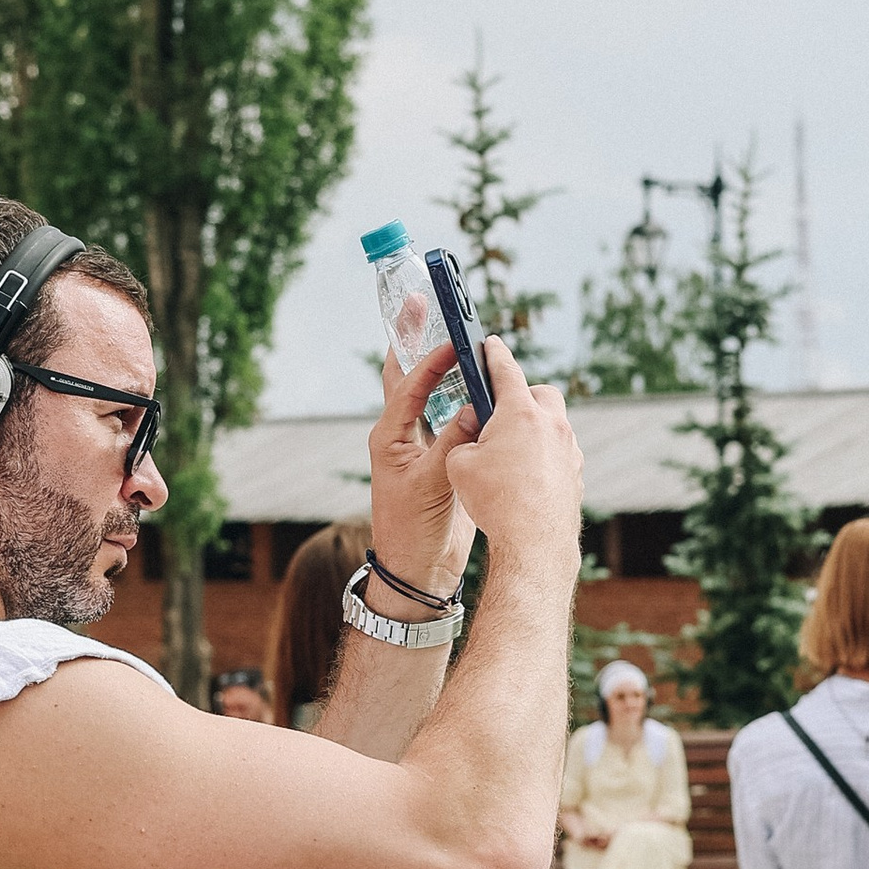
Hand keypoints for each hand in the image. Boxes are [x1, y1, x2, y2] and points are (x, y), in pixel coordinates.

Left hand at [366, 337, 480, 599]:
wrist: (418, 569)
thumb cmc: (413, 530)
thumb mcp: (432, 484)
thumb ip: (454, 444)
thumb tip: (478, 407)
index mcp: (390, 436)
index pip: (410, 384)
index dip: (432, 359)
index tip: (455, 338)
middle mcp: (402, 433)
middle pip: (405, 373)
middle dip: (412, 337)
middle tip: (420, 299)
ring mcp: (421, 443)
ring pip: (427, 390)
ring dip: (437, 359)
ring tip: (450, 325)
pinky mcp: (441, 456)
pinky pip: (451, 414)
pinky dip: (460, 391)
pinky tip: (477, 378)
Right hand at [440, 341, 582, 581]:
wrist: (535, 543)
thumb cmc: (495, 501)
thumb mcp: (459, 465)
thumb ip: (464, 441)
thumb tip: (475, 439)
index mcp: (520, 413)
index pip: (505, 369)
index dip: (493, 354)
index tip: (490, 344)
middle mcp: (552, 424)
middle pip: (542, 393)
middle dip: (524, 396)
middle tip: (502, 413)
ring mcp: (569, 449)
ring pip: (554, 425)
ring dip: (535, 430)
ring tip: (511, 454)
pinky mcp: (576, 473)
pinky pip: (560, 454)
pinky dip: (544, 458)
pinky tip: (526, 479)